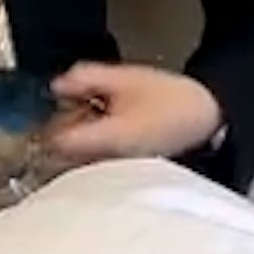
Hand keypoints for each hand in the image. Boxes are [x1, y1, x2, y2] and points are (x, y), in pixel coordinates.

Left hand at [44, 63, 224, 164]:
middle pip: (62, 159)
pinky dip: (90, 153)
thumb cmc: (170, 98)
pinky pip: (93, 169)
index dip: (47, 126)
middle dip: (59, 137)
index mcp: (107, 139)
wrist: (206, 117)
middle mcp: (108, 164)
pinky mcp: (124, 176)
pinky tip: (102, 134)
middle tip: (69, 113)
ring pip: (77, 166)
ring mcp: (116, 173)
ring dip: (74, 146)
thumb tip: (56, 85)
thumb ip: (87, 78)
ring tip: (89, 121)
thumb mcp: (125, 78)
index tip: (51, 111)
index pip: (57, 143)